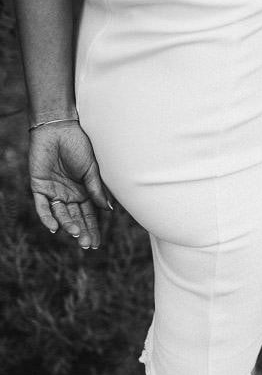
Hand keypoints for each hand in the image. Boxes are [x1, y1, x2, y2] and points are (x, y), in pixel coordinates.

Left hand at [28, 121, 111, 248]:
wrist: (60, 129)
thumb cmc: (80, 145)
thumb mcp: (93, 169)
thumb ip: (98, 190)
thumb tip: (109, 210)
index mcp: (85, 191)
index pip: (90, 215)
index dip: (93, 229)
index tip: (97, 243)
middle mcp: (69, 194)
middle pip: (76, 218)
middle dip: (82, 232)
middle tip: (87, 245)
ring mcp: (54, 191)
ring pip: (61, 214)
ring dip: (68, 224)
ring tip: (76, 233)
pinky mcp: (39, 186)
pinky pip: (42, 206)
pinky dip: (48, 217)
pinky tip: (54, 228)